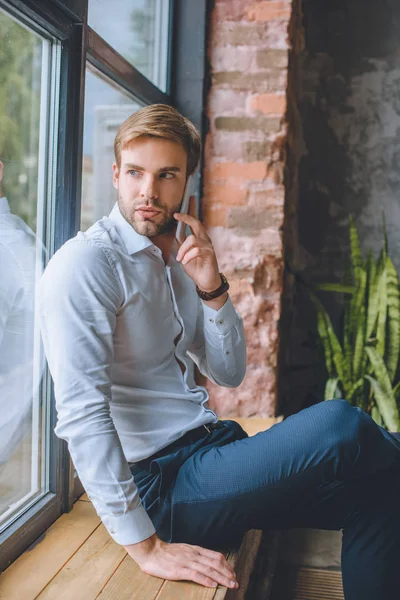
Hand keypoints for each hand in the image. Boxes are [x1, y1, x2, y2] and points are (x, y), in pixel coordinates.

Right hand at [124, 532, 238, 588]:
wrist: (151, 551)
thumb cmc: (166, 553)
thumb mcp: (184, 550)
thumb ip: (195, 555)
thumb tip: (207, 563)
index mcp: (195, 550)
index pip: (216, 556)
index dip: (227, 565)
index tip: (233, 573)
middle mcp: (194, 554)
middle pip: (215, 563)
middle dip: (228, 573)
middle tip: (236, 582)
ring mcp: (187, 562)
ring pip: (209, 569)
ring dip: (221, 578)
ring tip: (230, 584)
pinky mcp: (179, 570)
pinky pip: (195, 574)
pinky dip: (206, 580)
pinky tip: (213, 585)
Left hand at [174, 196, 220, 292]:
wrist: (205, 282)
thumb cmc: (195, 267)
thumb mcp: (184, 254)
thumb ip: (182, 244)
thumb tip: (175, 233)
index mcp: (199, 238)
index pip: (195, 221)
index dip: (190, 211)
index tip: (184, 203)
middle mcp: (205, 239)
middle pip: (197, 223)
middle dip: (186, 217)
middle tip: (176, 215)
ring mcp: (208, 246)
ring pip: (193, 239)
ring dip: (183, 249)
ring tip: (180, 259)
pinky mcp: (210, 254)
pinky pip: (196, 251)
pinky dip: (188, 256)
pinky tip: (185, 262)